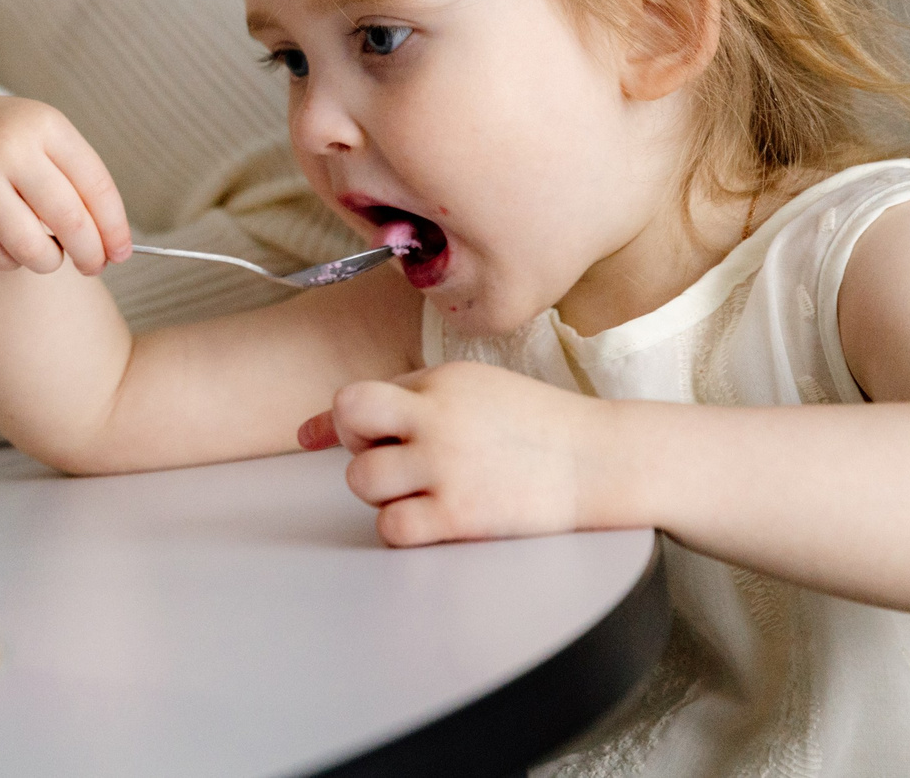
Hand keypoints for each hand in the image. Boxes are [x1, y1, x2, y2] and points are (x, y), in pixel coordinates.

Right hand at [0, 95, 132, 275]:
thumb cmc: (13, 144)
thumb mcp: (47, 141)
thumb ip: (78, 182)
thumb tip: (113, 245)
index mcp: (45, 124)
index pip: (96, 186)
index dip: (115, 227)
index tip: (122, 252)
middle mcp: (10, 146)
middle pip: (69, 219)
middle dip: (90, 254)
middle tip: (94, 266)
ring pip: (30, 246)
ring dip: (50, 262)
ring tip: (51, 256)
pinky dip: (12, 261)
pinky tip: (13, 246)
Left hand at [298, 362, 606, 547]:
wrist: (602, 460)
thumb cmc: (532, 425)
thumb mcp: (470, 388)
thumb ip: (401, 399)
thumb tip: (307, 431)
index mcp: (440, 382)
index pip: (355, 396)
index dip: (354, 422)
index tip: (372, 439)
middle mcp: (437, 418)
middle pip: (348, 422)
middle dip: (358, 444)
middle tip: (395, 458)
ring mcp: (448, 467)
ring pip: (363, 481)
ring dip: (384, 491)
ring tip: (426, 489)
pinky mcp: (462, 515)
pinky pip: (392, 527)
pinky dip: (404, 528)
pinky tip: (436, 517)